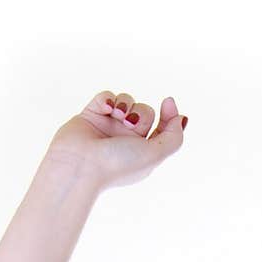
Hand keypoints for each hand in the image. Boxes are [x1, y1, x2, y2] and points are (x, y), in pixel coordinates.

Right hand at [45, 90, 186, 190]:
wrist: (81, 165)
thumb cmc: (118, 164)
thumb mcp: (156, 154)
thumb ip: (174, 138)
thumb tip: (181, 116)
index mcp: (144, 153)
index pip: (162, 129)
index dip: (169, 116)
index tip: (168, 103)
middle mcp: (127, 140)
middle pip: (145, 112)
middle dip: (142, 113)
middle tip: (131, 124)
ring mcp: (109, 127)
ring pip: (127, 101)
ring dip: (126, 103)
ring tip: (118, 114)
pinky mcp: (92, 115)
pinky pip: (106, 96)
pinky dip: (108, 99)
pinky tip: (106, 109)